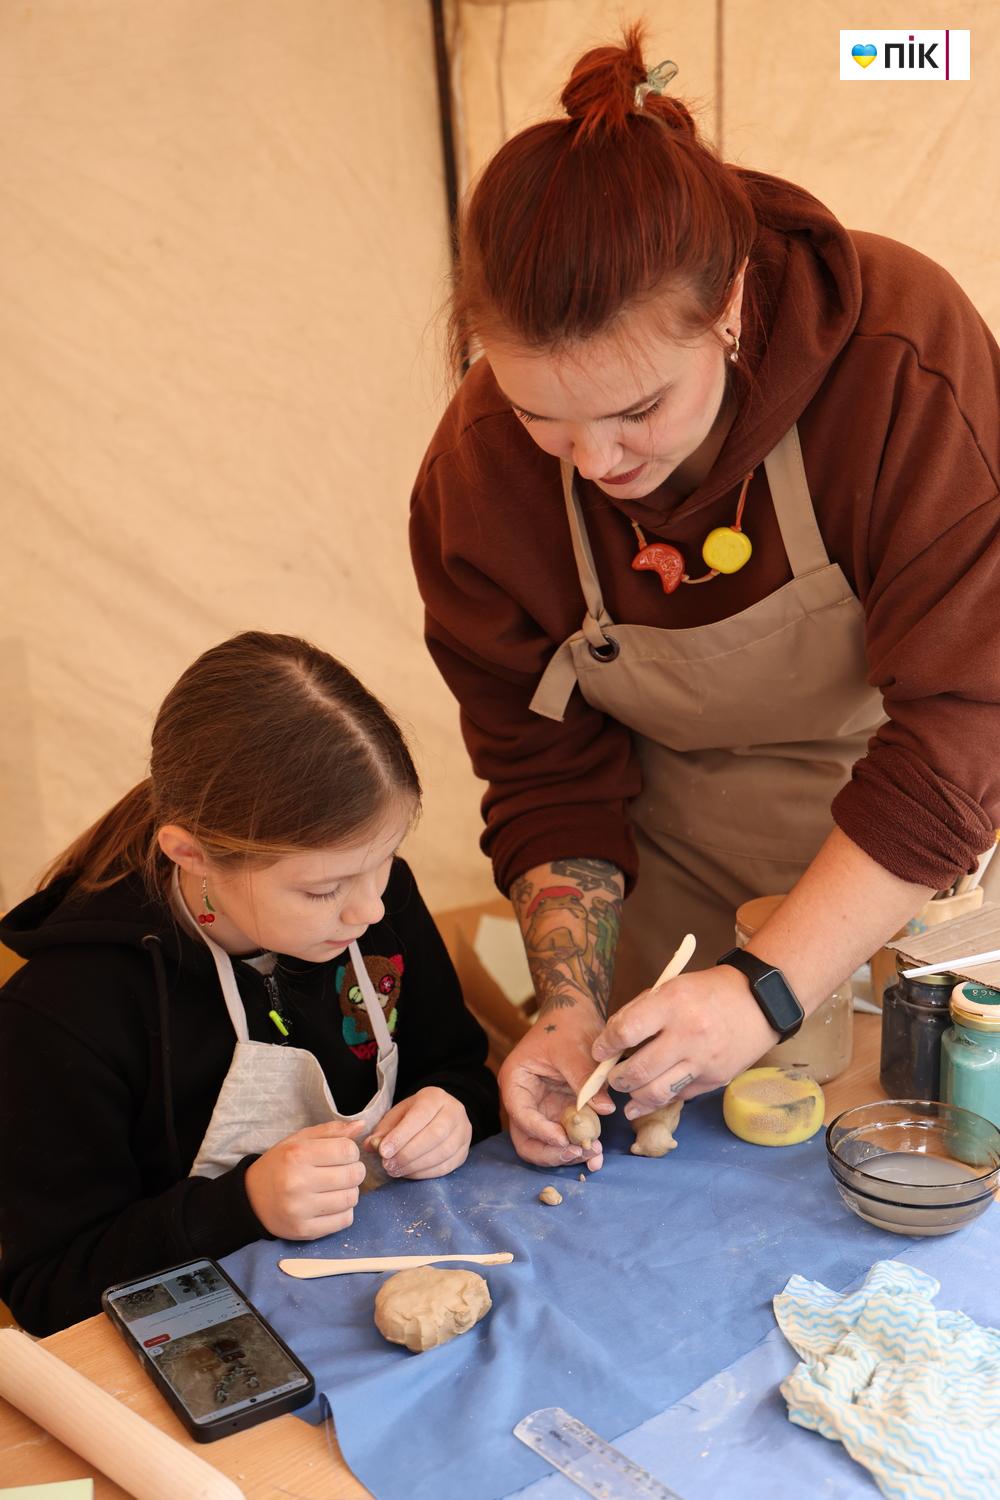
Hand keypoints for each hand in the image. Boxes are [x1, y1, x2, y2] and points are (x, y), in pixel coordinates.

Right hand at [245, 1120, 367, 1239]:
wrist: (252, 1198)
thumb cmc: (280, 1164)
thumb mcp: (299, 1140)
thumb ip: (331, 1131)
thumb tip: (361, 1126)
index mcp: (297, 1155)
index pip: (347, 1150)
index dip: (351, 1151)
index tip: (342, 1154)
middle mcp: (298, 1182)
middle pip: (353, 1175)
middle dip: (354, 1171)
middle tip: (343, 1171)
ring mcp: (301, 1209)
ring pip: (351, 1199)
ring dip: (350, 1191)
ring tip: (337, 1188)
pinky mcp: (304, 1230)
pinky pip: (344, 1220)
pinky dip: (344, 1211)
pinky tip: (331, 1204)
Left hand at [365, 1087, 471, 1179]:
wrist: (441, 1116)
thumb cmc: (415, 1115)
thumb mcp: (398, 1114)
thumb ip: (384, 1129)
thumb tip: (371, 1145)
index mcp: (435, 1097)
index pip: (420, 1116)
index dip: (401, 1135)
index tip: (383, 1151)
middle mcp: (454, 1112)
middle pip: (435, 1135)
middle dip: (408, 1153)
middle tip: (388, 1165)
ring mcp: (463, 1132)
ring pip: (443, 1152)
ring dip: (416, 1165)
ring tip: (396, 1170)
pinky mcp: (464, 1152)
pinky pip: (447, 1166)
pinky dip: (425, 1173)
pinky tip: (409, 1173)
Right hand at [498, 1014, 614, 1169]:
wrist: (576, 1015)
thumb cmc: (567, 1025)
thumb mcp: (574, 1049)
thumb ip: (586, 1079)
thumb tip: (605, 1109)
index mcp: (516, 1081)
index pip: (521, 1114)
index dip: (540, 1131)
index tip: (565, 1139)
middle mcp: (525, 1100)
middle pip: (527, 1140)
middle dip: (551, 1153)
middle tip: (578, 1152)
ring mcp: (543, 1110)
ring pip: (546, 1145)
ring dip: (566, 1155)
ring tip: (594, 1156)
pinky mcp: (561, 1114)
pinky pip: (566, 1138)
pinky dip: (580, 1148)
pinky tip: (598, 1154)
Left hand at [592, 966, 774, 1113]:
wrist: (759, 1002)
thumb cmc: (709, 992)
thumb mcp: (672, 987)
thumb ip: (641, 1011)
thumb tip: (612, 1040)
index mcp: (672, 1003)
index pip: (625, 1031)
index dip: (605, 1045)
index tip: (600, 1051)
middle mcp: (687, 1035)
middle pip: (637, 1070)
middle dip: (616, 1078)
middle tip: (612, 1077)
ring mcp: (703, 1061)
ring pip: (656, 1093)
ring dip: (635, 1097)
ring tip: (628, 1093)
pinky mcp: (715, 1079)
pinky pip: (680, 1096)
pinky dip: (663, 1097)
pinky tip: (654, 1095)